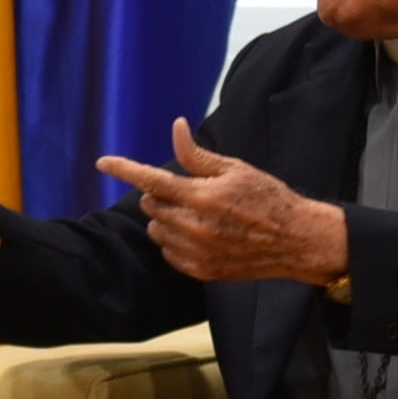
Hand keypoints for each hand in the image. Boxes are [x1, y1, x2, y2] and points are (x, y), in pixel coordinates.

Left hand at [94, 119, 350, 284]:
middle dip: (160, 195)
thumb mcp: (235, 168)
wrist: (295, 240)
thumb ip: (197, 155)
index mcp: (200, 196)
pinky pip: (168, 253)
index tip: (102, 162)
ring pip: (157, 230)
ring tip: (198, 214)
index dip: (124, 169)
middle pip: (150, 205)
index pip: (151, 181)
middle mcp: (193, 226)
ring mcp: (195, 251)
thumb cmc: (267, 197)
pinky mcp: (200, 271)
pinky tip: (201, 235)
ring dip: (167, 219)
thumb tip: (176, 128)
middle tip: (189, 191)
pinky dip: (175, 241)